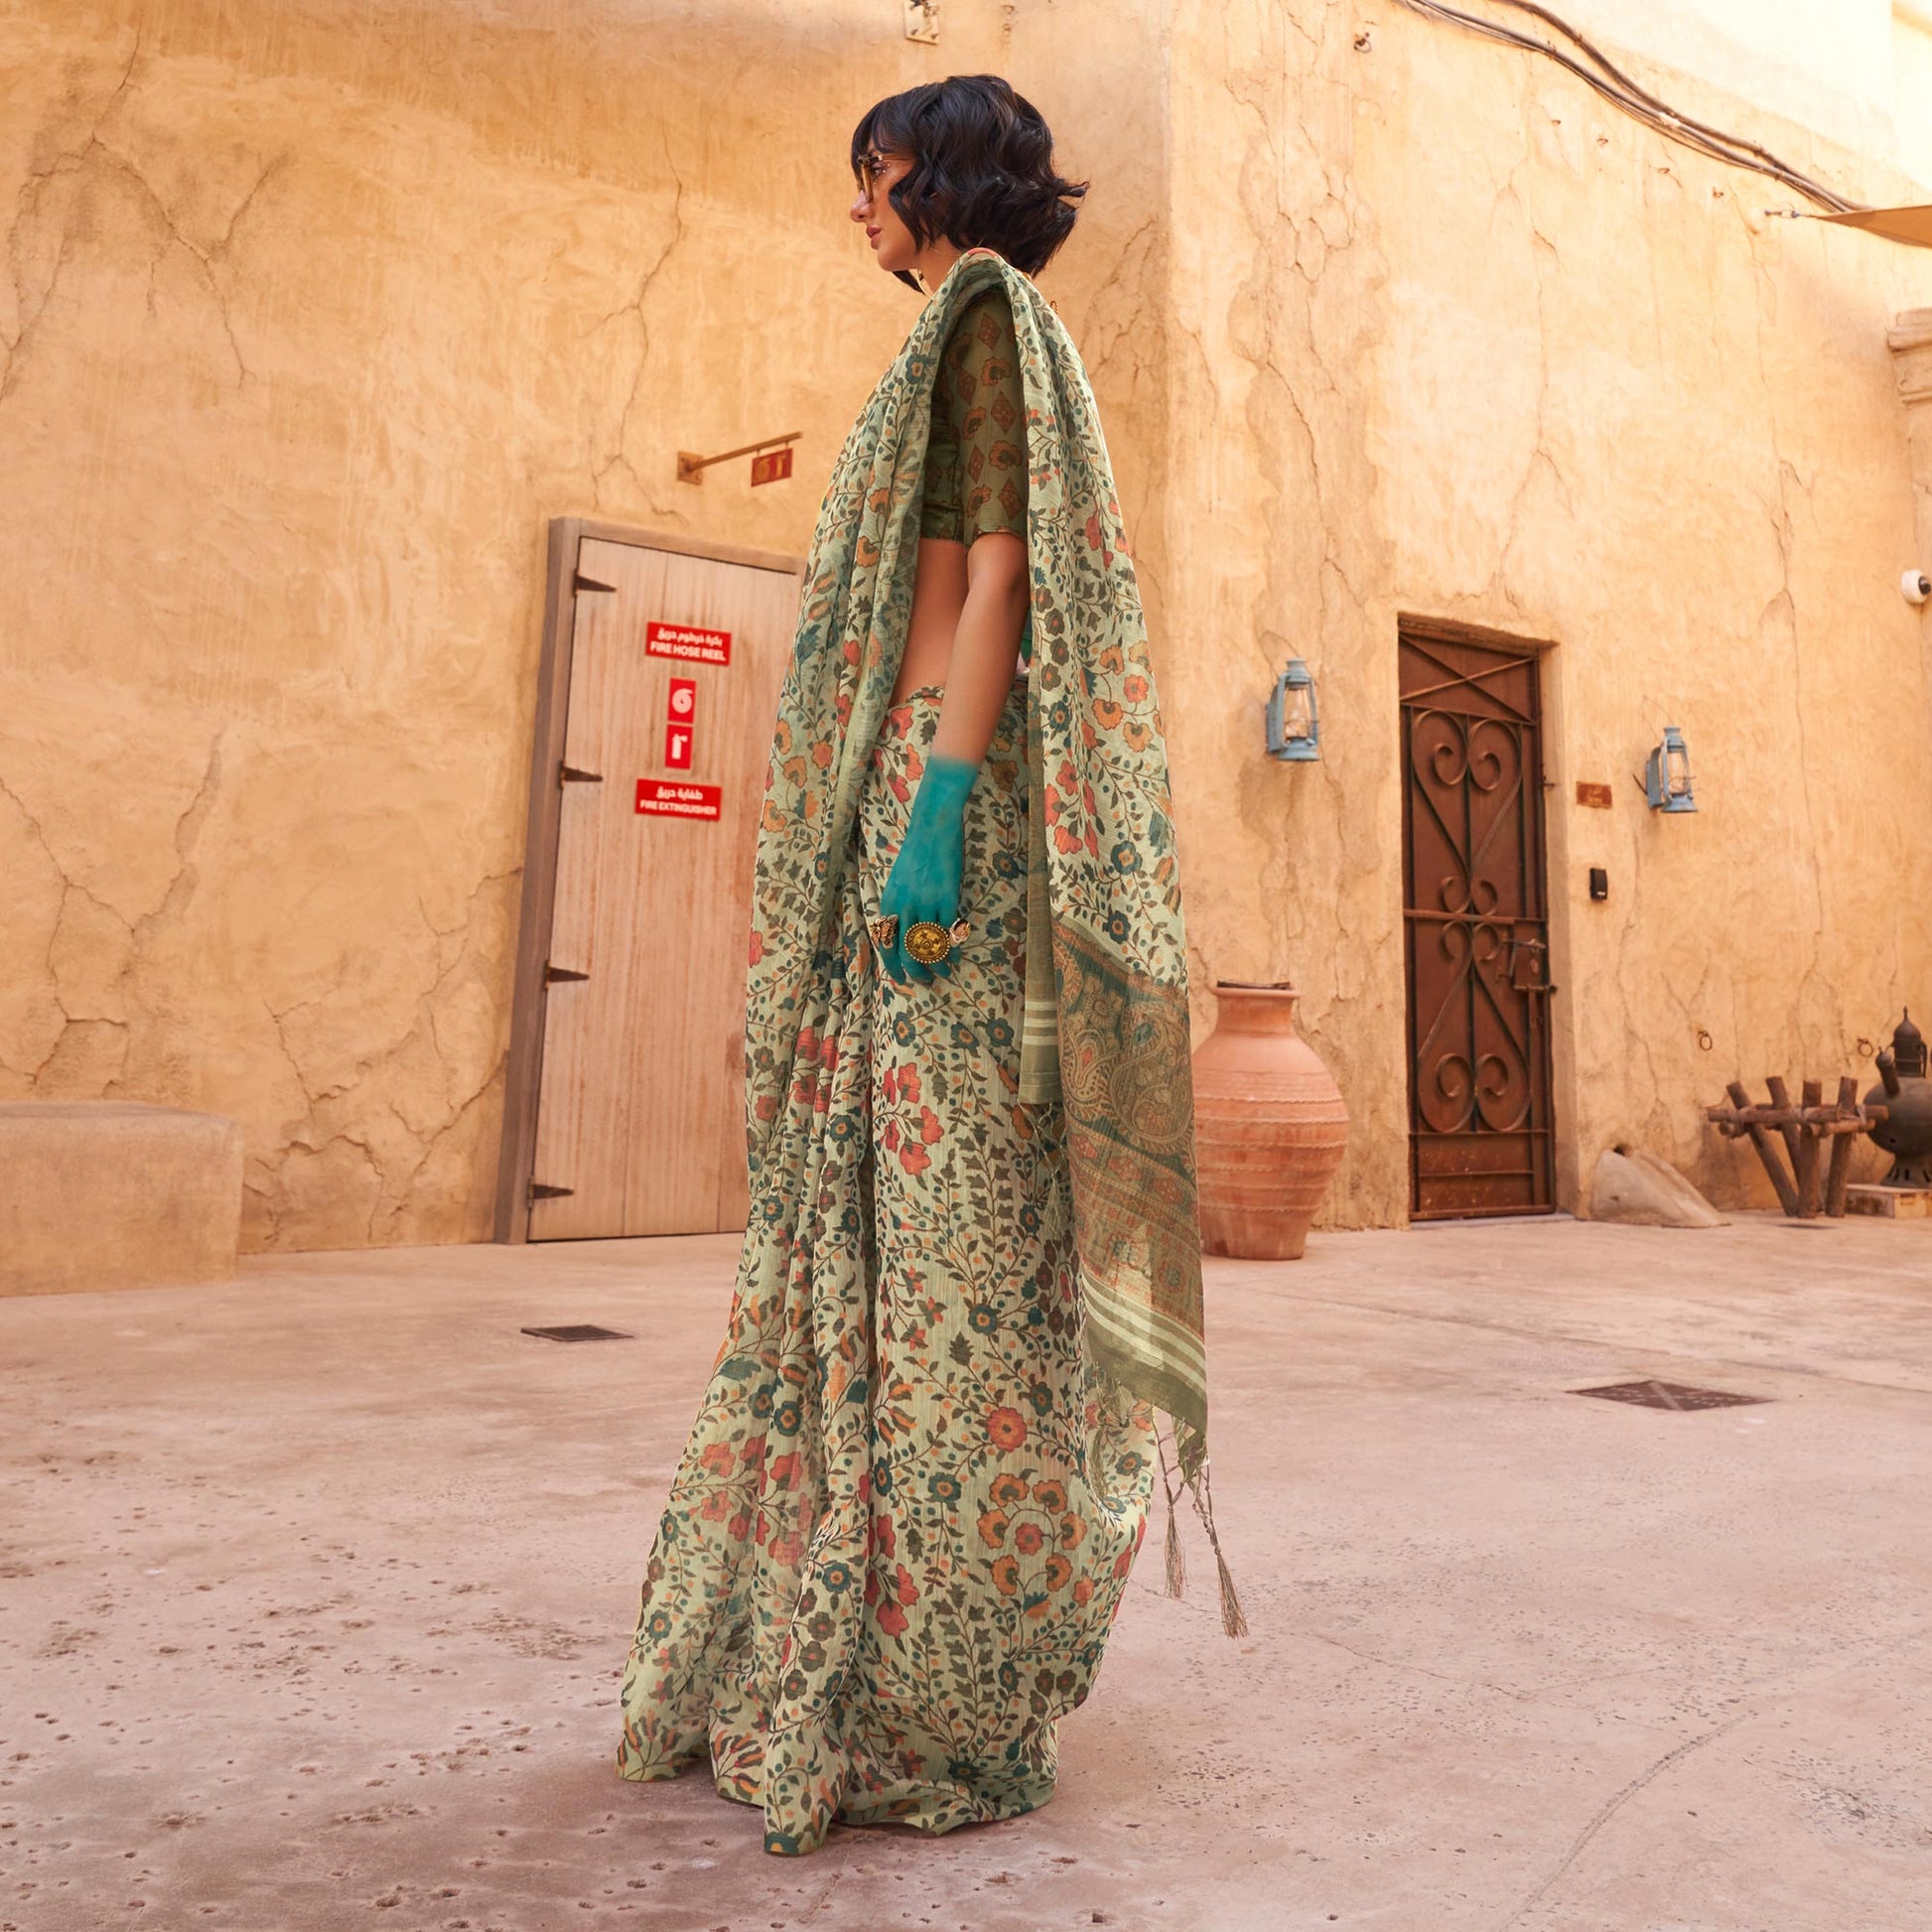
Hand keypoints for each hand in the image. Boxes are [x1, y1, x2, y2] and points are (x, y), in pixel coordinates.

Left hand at [879, 755, 978, 983]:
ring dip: (937, 966)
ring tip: (944, 973)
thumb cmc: (915, 853)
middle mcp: (904, 906)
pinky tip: (957, 957)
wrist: (932, 827)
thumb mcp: (897, 881)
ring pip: (929, 947)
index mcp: (888, 902)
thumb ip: (897, 907)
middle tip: (925, 981)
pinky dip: (953, 950)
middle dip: (916, 972)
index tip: (900, 978)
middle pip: (906, 952)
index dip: (892, 966)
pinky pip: (949, 933)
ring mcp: (926, 902)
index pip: (885, 945)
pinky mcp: (947, 898)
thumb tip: (899, 935)